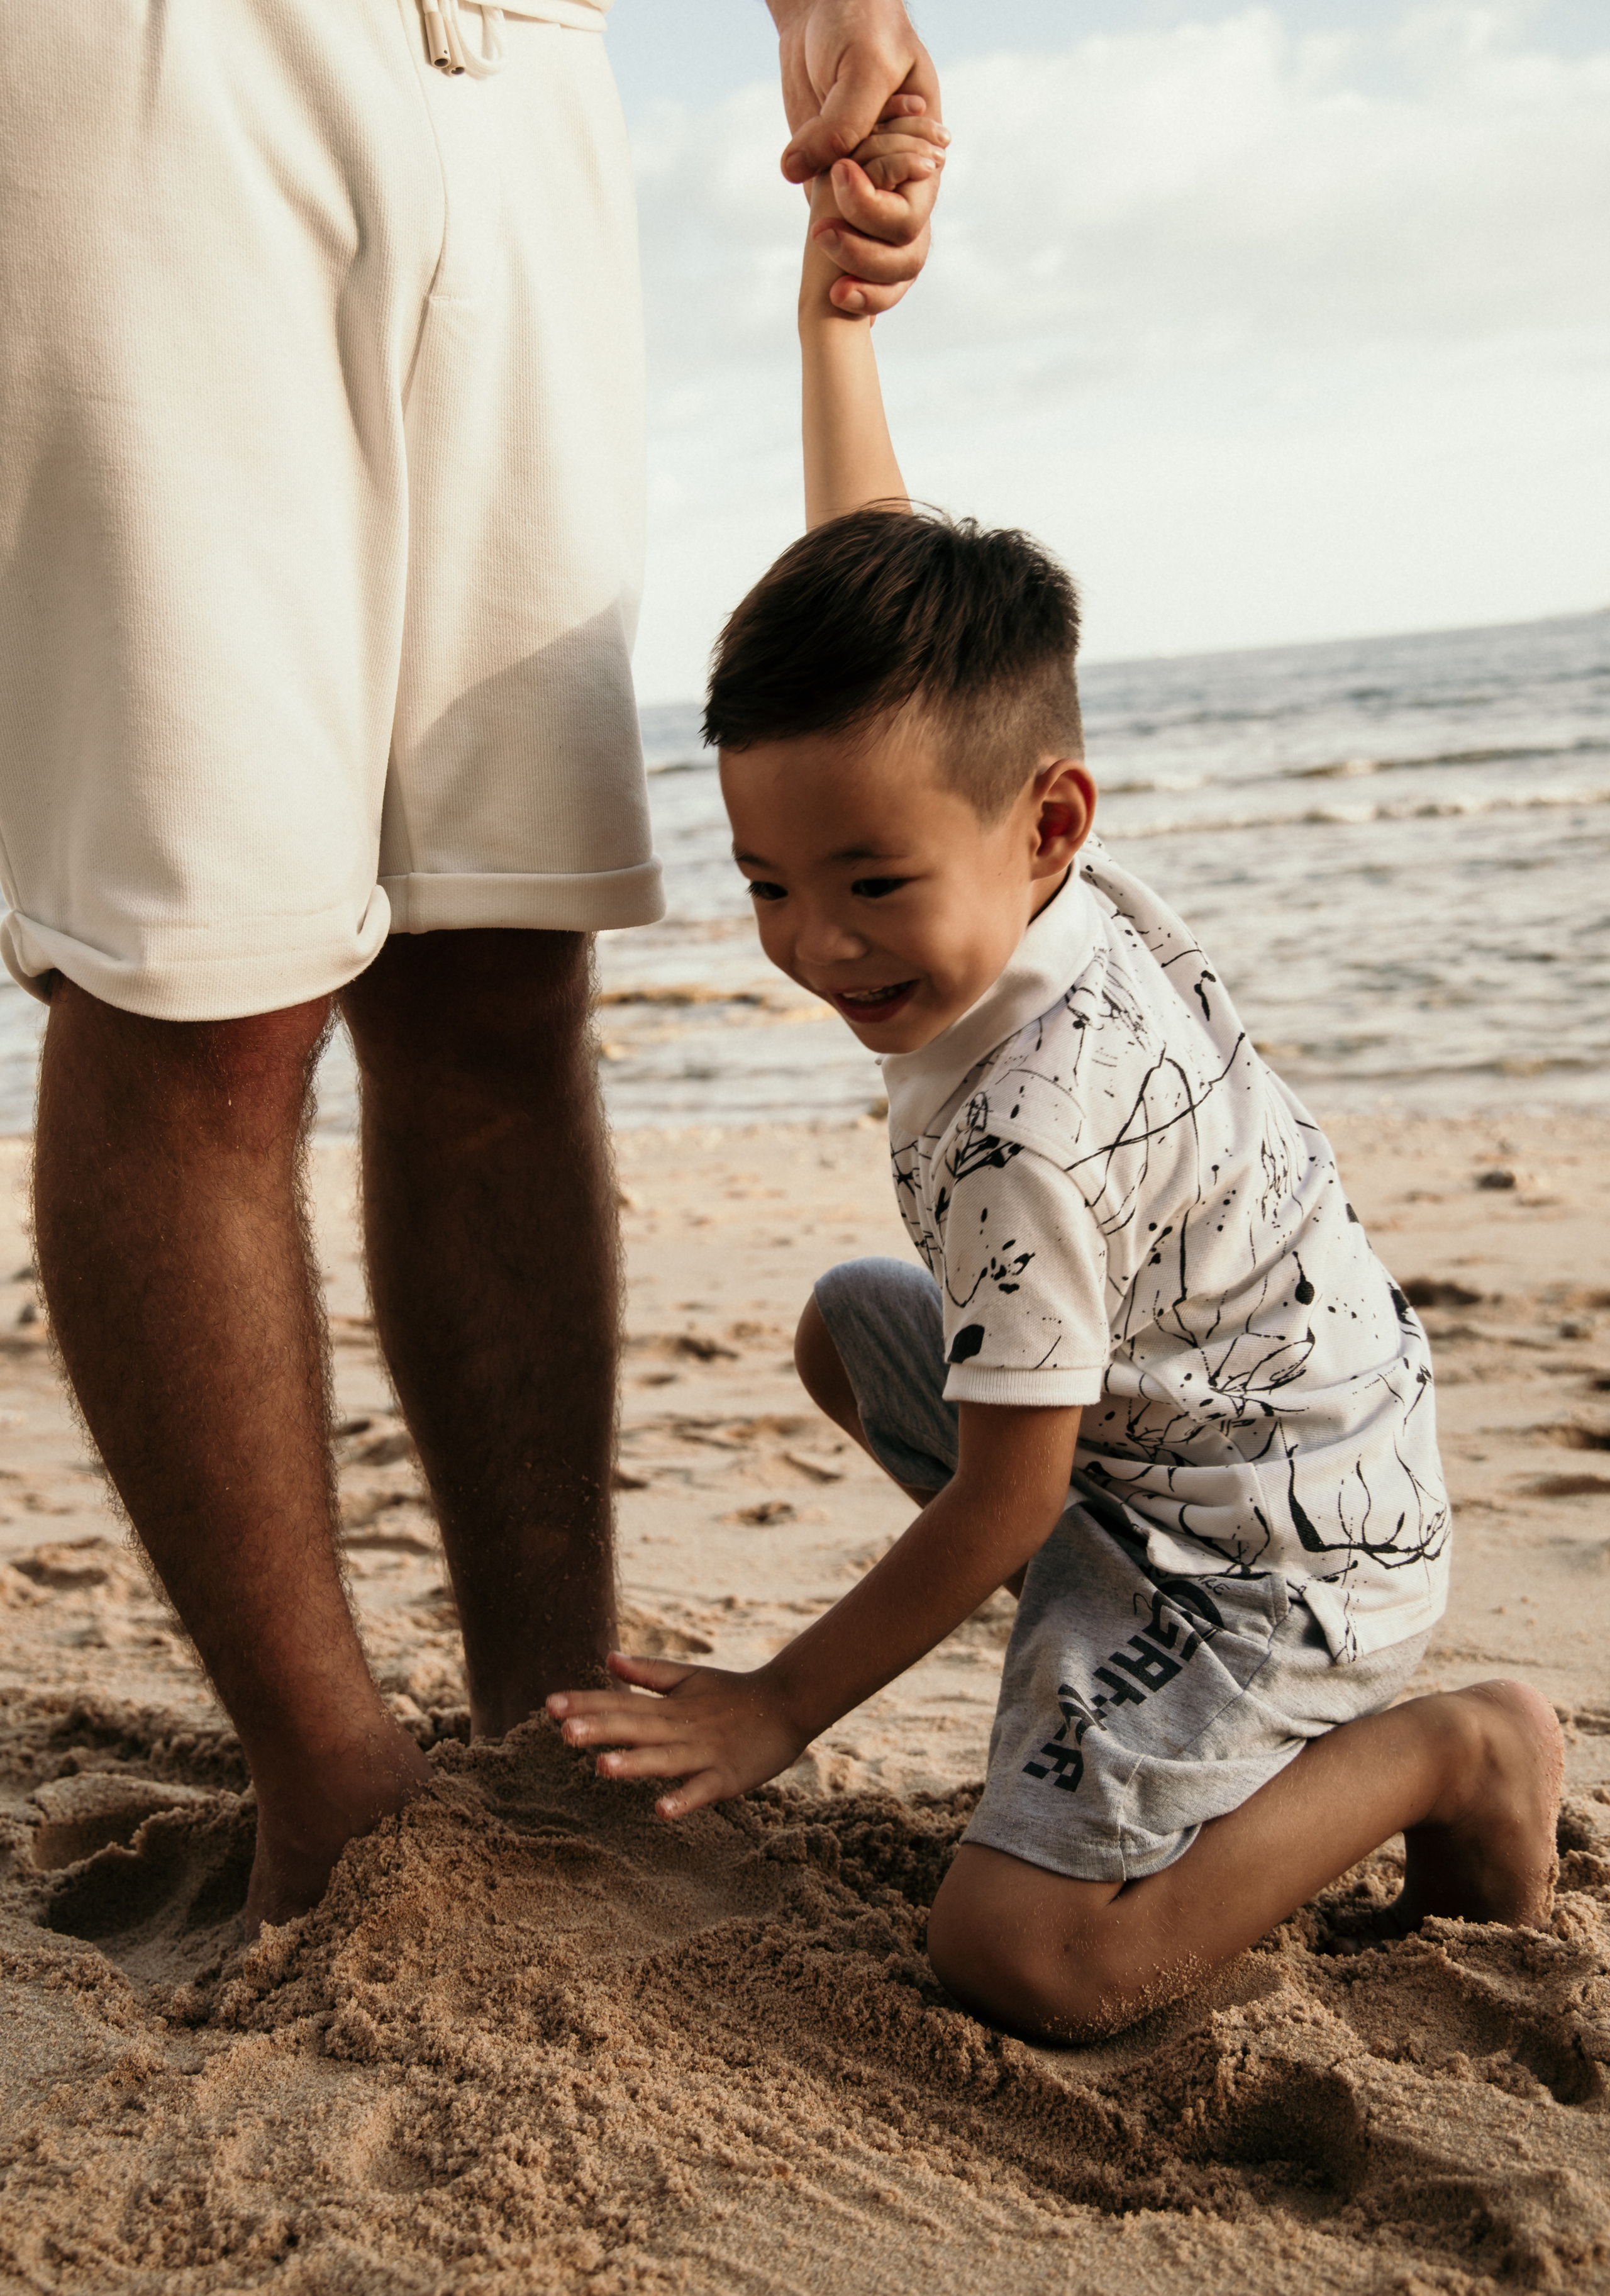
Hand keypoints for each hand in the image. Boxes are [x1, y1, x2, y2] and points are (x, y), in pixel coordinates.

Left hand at [546, 1653, 809, 1818]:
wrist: (790, 1703)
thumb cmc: (734, 1694)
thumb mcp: (690, 1678)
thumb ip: (649, 1674)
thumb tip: (608, 1658)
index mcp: (670, 1705)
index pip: (621, 1702)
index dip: (587, 1704)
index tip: (549, 1706)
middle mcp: (681, 1727)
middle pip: (636, 1727)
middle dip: (600, 1729)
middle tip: (563, 1732)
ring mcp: (703, 1753)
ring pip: (664, 1759)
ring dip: (634, 1763)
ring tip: (601, 1767)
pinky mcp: (726, 1777)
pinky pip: (701, 1791)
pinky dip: (683, 1800)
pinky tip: (661, 1811)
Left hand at [772, 0, 943, 314]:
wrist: (823, 11)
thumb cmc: (858, 23)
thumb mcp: (863, 65)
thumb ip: (842, 122)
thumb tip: (797, 175)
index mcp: (921, 152)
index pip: (912, 212)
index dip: (876, 210)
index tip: (840, 172)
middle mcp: (900, 180)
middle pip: (904, 252)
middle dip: (866, 256)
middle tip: (819, 235)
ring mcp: (867, 190)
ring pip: (880, 262)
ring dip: (856, 274)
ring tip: (819, 267)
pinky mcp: (832, 191)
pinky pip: (845, 246)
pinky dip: (837, 273)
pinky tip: (827, 297)